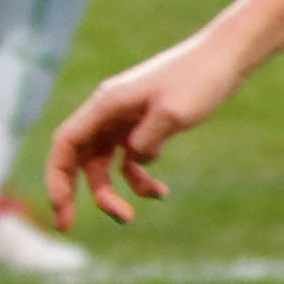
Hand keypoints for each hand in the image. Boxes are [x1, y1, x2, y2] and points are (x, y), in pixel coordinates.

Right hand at [45, 32, 247, 229]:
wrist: (227, 56)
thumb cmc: (199, 79)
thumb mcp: (172, 114)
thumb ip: (145, 141)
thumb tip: (134, 161)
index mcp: (106, 104)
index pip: (66, 144)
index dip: (56, 177)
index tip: (61, 207)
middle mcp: (110, 111)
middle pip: (79, 158)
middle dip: (73, 193)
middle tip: (68, 228)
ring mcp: (127, 118)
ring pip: (105, 163)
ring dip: (113, 190)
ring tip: (129, 217)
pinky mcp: (148, 124)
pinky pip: (132, 158)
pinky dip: (141, 177)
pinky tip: (161, 193)